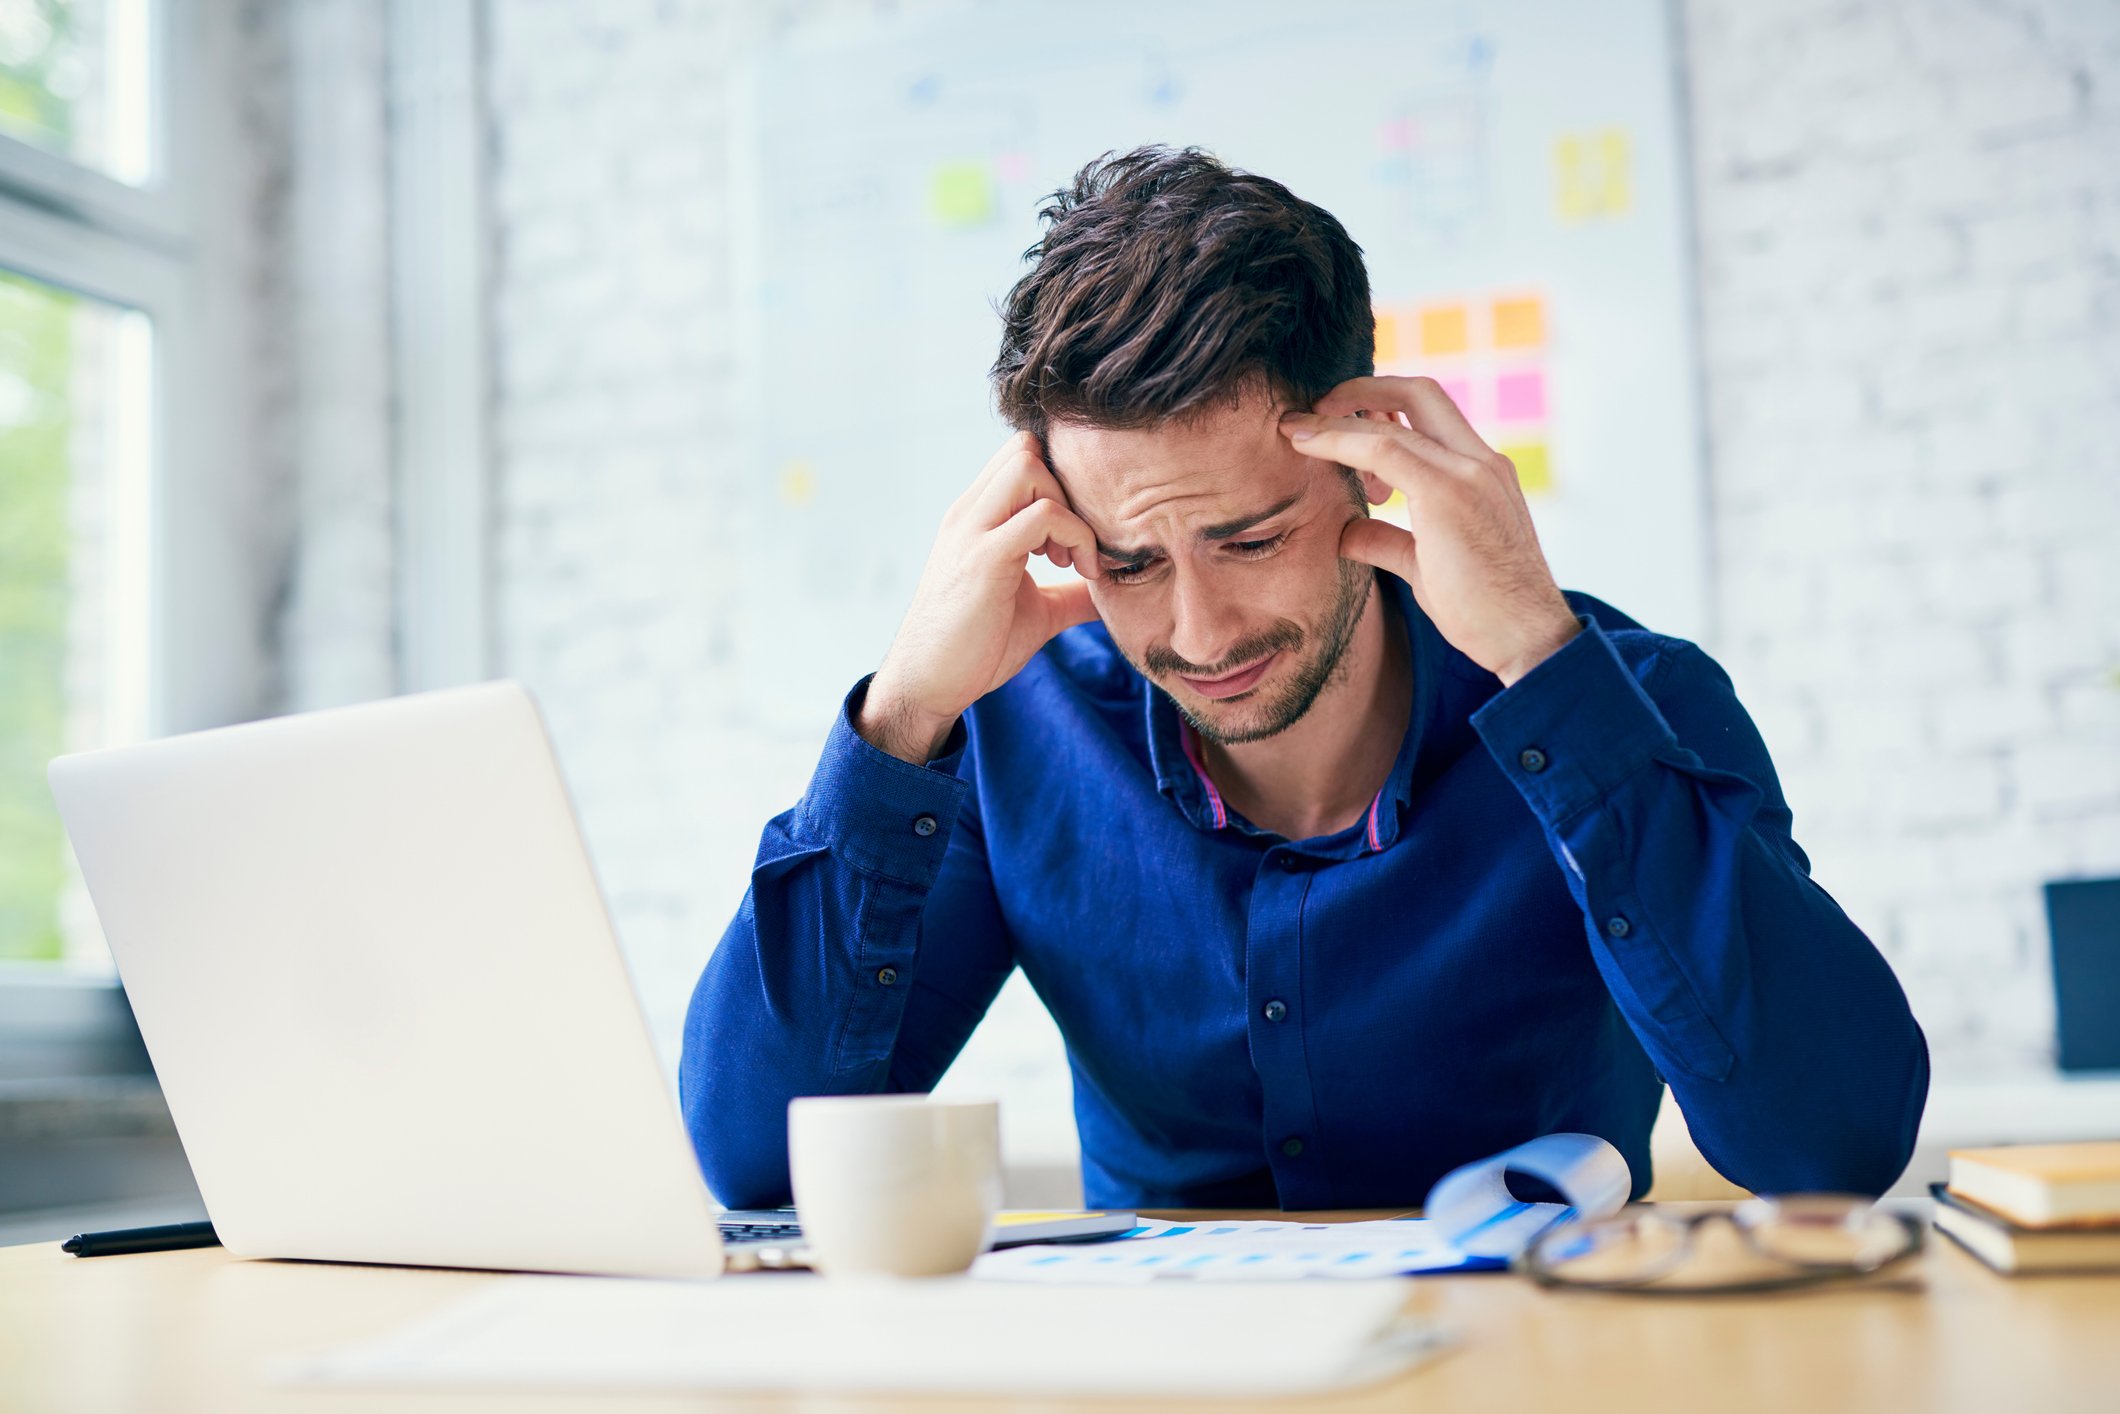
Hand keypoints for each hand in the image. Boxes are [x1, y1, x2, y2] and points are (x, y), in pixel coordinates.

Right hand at [861, 432, 1100, 762]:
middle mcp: (971, 513)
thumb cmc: (976, 647)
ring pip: (1029, 465)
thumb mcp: (1037, 610)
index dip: (1060, 482)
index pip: (1021, 455)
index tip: (1076, 534)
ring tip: (1075, 559)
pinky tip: (1080, 573)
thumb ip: (1072, 593)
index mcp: (978, 517)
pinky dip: (1076, 536)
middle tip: (1077, 542)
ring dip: (1069, 507)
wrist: (928, 683)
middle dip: (1067, 486)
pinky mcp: (985, 559)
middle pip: (1025, 447)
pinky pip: (1043, 514)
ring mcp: (973, 532)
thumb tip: (1116, 590)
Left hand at [1278, 377, 1579, 686]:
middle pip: (1419, 391)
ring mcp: (1470, 472)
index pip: (1430, 413)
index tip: (1336, 425)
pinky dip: (1339, 441)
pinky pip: (1384, 449)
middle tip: (1313, 412)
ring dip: (1339, 418)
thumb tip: (1345, 532)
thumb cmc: (1483, 610)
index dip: (1378, 408)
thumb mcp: (1425, 565)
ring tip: (1299, 435)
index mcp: (1482, 470)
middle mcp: (1480, 461)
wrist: (1527, 639)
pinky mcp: (1449, 494)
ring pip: (1395, 418)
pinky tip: (1306, 445)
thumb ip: (1387, 540)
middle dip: (1359, 390)